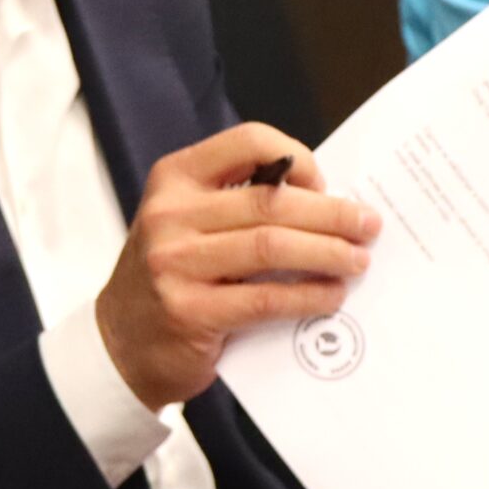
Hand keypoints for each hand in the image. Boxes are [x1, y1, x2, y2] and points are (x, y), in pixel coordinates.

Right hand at [96, 123, 381, 411]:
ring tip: (357, 260)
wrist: (121, 346)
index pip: (247, 142)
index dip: (297, 158)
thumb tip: (324, 201)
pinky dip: (307, 295)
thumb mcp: (188, 223)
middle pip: (270, 200)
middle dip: (331, 213)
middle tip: (368, 225)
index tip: (325, 184)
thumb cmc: (170, 278)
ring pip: (272, 247)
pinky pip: (265, 298)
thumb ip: (238, 203)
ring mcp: (175, 264)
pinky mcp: (190, 312)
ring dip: (327, 252)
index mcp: (174, 179)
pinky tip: (331, 295)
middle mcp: (170, 215)